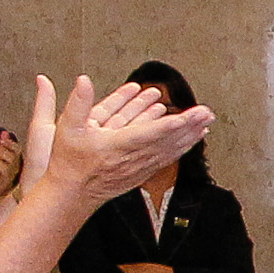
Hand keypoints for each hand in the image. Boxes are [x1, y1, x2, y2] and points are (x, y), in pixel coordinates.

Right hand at [27, 75, 210, 205]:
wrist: (72, 193)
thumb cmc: (69, 161)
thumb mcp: (65, 127)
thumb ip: (77, 103)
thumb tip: (83, 80)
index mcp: (118, 145)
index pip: (152, 132)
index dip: (173, 123)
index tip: (191, 115)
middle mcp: (133, 158)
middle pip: (168, 140)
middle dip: (189, 126)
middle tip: (208, 112)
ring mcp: (140, 167)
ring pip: (171, 150)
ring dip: (189, 136)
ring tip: (206, 123)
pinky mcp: (142, 172)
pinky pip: (167, 158)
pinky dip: (181, 148)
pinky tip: (191, 140)